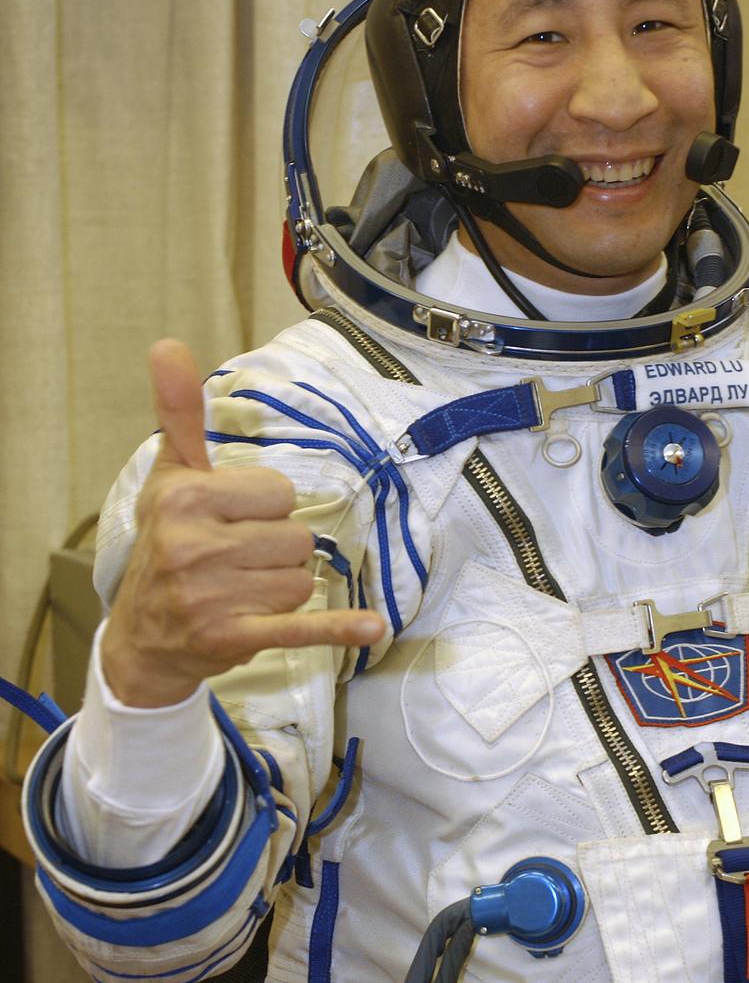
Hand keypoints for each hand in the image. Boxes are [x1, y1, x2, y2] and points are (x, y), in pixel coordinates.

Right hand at [100, 339, 384, 706]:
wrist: (143, 638)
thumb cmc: (166, 543)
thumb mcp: (170, 476)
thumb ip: (179, 413)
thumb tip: (168, 344)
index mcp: (183, 498)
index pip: (279, 491)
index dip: (264, 507)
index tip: (230, 521)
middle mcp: (192, 547)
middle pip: (296, 536)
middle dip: (276, 550)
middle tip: (235, 562)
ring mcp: (212, 598)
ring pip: (303, 578)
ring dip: (284, 587)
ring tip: (242, 592)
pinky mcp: (233, 638)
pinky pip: (302, 627)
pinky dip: (339, 629)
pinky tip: (371, 628)